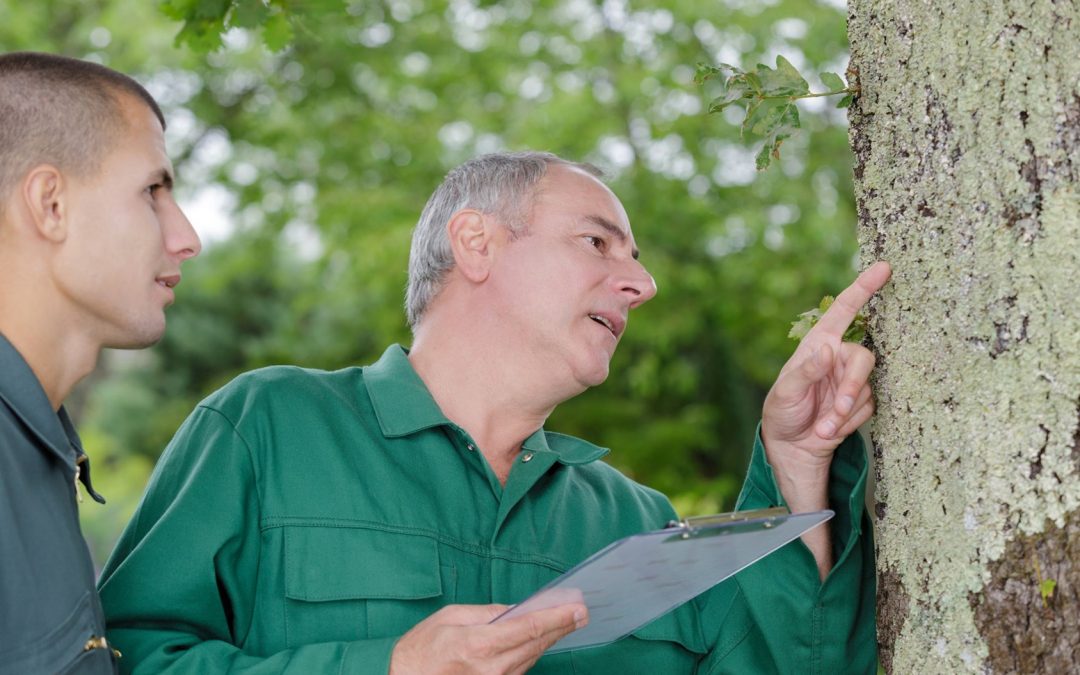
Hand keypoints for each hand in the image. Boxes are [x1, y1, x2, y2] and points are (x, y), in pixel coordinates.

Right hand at [388, 603, 587, 674]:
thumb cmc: (422, 648)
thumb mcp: (450, 617)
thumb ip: (486, 612)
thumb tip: (516, 608)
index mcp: (481, 644)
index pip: (531, 628)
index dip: (558, 617)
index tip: (577, 608)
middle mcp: (493, 668)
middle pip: (538, 644)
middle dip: (562, 627)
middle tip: (582, 613)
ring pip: (532, 658)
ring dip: (550, 639)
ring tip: (567, 621)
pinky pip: (521, 669)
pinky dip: (533, 652)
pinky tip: (541, 640)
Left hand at [762, 261, 891, 496]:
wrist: (792, 445)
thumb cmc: (782, 411)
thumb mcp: (785, 391)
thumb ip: (806, 371)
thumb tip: (828, 350)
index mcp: (818, 344)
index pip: (844, 311)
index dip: (863, 288)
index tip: (883, 267)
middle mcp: (838, 357)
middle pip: (863, 359)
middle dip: (852, 386)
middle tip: (837, 410)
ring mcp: (851, 379)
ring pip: (866, 388)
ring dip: (845, 412)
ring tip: (822, 426)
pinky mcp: (861, 400)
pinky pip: (869, 407)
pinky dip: (849, 422)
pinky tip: (829, 429)